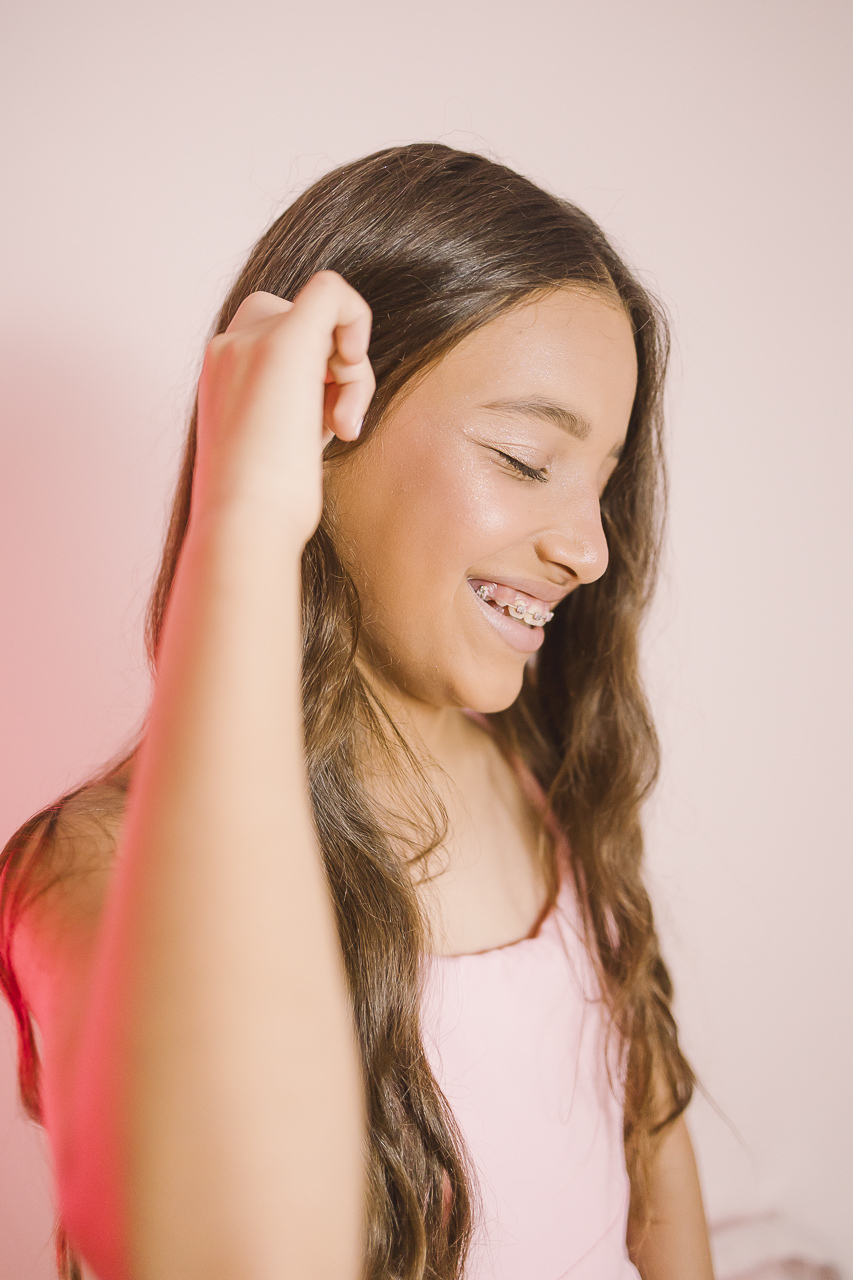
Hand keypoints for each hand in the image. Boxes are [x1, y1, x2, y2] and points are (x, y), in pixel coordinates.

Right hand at [192, 271, 374, 547]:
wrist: (244, 524)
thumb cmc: (261, 511)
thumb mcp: (270, 450)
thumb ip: (289, 412)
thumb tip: (328, 407)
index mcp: (221, 375)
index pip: (274, 339)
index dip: (311, 372)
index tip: (317, 423)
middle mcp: (227, 350)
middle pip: (301, 322)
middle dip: (332, 367)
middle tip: (337, 422)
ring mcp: (250, 342)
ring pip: (324, 319)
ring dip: (350, 375)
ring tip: (342, 429)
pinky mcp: (283, 344)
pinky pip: (331, 290)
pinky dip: (356, 317)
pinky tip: (353, 370)